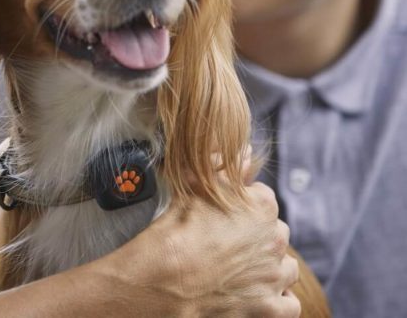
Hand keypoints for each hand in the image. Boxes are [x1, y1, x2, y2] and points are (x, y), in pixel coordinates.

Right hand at [98, 182, 299, 316]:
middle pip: (276, 234)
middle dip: (257, 237)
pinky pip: (290, 304)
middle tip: (228, 243)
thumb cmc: (176, 230)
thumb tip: (245, 153)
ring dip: (271, 268)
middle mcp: (274, 239)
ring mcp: (273, 276)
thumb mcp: (193, 187)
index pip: (263, 199)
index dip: (242, 206)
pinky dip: (279, 300)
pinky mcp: (269, 307)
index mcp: (262, 206)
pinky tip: (259, 295)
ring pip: (286, 268)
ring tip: (244, 270)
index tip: (224, 215)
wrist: (165, 278)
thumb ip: (223, 166)